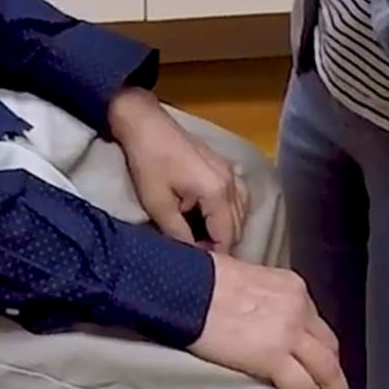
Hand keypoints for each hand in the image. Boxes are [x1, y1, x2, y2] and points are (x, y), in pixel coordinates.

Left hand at [109, 88, 247, 251]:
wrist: (145, 123)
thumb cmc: (148, 162)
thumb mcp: (157, 203)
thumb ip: (178, 234)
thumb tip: (193, 255)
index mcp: (217, 192)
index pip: (227, 237)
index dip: (214, 255)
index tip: (197, 265)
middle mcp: (231, 183)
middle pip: (238, 226)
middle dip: (222, 244)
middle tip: (198, 254)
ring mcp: (231, 171)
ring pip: (242, 212)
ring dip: (228, 228)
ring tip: (205, 238)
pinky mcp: (225, 165)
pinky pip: (239, 196)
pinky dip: (232, 211)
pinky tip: (215, 216)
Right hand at [192, 252, 348, 388]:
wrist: (187, 288)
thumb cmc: (204, 280)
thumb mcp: (247, 278)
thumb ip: (262, 297)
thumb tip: (256, 315)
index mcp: (292, 288)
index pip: (316, 323)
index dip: (320, 348)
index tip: (317, 363)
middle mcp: (299, 308)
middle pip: (329, 348)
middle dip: (334, 374)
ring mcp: (290, 334)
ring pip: (326, 371)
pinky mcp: (274, 358)